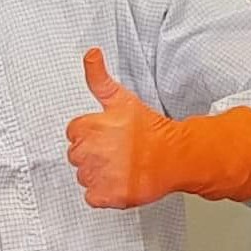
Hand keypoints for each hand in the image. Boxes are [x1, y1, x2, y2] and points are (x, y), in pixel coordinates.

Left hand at [67, 49, 173, 208]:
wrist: (176, 156)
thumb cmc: (152, 129)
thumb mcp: (122, 98)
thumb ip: (99, 77)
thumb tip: (91, 53)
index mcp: (88, 127)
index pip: (73, 133)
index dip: (91, 134)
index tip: (108, 135)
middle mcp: (89, 152)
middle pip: (76, 155)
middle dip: (93, 153)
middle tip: (117, 151)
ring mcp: (97, 176)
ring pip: (84, 176)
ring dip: (98, 174)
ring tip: (121, 166)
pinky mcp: (106, 196)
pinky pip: (92, 197)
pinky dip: (104, 193)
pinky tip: (119, 182)